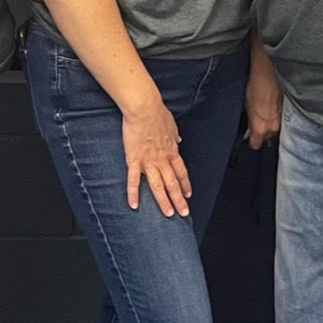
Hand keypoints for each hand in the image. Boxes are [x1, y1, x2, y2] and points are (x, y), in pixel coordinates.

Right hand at [121, 101, 190, 215]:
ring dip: (164, 201)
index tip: (188, 195)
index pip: (181, 172)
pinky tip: (134, 205)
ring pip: (158, 186)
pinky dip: (134, 193)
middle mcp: (162, 159)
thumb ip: (175, 135)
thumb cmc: (157, 113)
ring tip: (168, 214)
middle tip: (183, 213)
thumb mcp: (172, 124)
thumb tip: (179, 140)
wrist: (145, 108)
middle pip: (172, 183)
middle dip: (179, 199)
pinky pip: (134, 180)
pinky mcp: (134, 160)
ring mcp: (148, 161)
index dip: (185, 184)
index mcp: (171, 150)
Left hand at [245, 55, 282, 148]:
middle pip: (268, 138)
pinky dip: (282, 115)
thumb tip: (251, 127)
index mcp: (260, 128)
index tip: (251, 136)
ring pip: (278, 128)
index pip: (256, 144)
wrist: (271, 69)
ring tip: (270, 112)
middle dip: (265, 131)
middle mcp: (274, 128)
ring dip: (274, 123)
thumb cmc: (256, 83)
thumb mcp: (246, 104)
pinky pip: (286, 119)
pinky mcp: (292, 111)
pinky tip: (278, 107)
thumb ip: (251, 121)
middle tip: (261, 120)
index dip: (252, 140)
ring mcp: (284, 120)